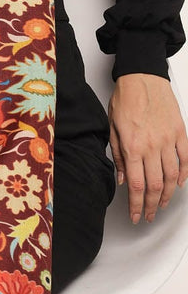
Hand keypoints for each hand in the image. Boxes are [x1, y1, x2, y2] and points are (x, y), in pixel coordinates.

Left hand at [107, 73, 187, 223]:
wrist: (142, 77)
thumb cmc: (125, 98)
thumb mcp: (112, 128)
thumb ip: (117, 155)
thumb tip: (121, 179)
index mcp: (132, 146)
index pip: (136, 185)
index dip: (137, 205)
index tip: (136, 216)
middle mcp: (152, 146)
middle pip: (156, 186)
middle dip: (152, 206)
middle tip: (149, 216)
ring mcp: (168, 140)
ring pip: (172, 176)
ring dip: (168, 195)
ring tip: (163, 204)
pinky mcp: (179, 132)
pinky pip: (185, 159)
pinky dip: (184, 174)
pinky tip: (180, 184)